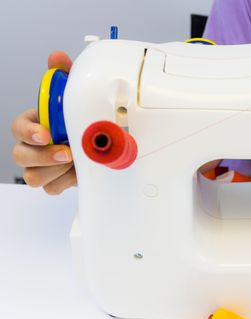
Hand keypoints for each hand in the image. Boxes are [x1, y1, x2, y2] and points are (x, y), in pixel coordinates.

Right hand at [11, 52, 75, 194]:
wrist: (92, 146)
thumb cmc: (74, 122)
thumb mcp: (71, 97)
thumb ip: (63, 77)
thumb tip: (57, 57)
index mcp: (32, 124)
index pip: (18, 127)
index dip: (29, 131)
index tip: (45, 133)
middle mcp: (32, 147)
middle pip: (20, 156)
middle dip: (43, 156)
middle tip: (67, 152)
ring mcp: (41, 167)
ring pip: (34, 176)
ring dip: (56, 171)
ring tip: (76, 162)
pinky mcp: (53, 182)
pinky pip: (52, 188)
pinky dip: (66, 181)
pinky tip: (79, 172)